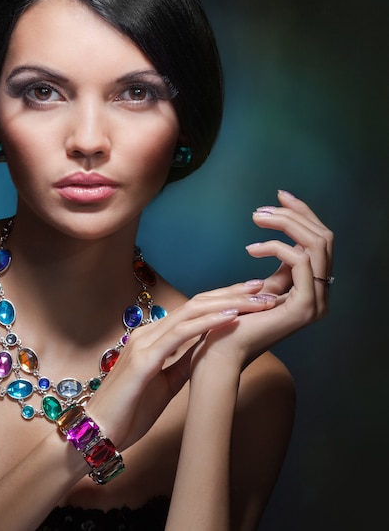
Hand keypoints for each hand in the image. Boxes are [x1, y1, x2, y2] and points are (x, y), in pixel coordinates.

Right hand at [85, 281, 277, 449]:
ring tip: (257, 300)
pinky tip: (231, 317)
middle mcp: (147, 334)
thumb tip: (207, 352)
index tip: (251, 295)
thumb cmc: (129, 411)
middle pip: (195, 303)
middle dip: (230, 293)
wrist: (100, 433)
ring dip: (228, 304)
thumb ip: (182, 364)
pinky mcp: (144, 360)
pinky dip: (208, 323)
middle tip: (261, 286)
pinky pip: (181, 335)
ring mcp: (144, 344)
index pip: (192, 311)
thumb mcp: (165, 384)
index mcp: (152, 338)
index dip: (222, 299)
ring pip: (191, 312)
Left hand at [192, 189, 333, 370]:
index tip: (279, 195)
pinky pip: (300, 261)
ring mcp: (316, 302)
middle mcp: (321, 294)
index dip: (303, 214)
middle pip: (324, 237)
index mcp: (312, 288)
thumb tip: (278, 241)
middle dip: (295, 214)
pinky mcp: (304, 307)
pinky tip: (251, 249)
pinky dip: (276, 247)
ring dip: (286, 224)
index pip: (320, 241)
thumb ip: (278, 269)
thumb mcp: (261, 289)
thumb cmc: (233, 320)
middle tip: (263, 208)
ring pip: (317, 244)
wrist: (221, 351)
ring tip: (256, 219)